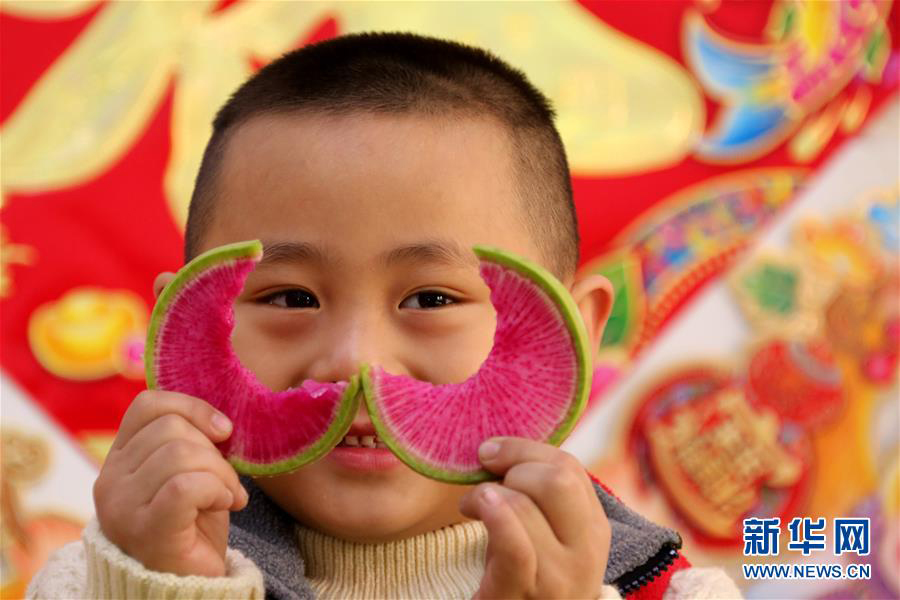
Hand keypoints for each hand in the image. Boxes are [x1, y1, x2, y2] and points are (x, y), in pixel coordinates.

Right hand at [93, 390, 247, 576]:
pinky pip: (186, 485)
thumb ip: (191, 441)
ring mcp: (121, 506)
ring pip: (181, 453)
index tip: (223, 431)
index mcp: (119, 459)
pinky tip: (225, 505)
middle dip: (214, 450)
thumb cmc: (193, 526)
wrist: (189, 585)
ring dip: (221, 473)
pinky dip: (216, 489)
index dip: (192, 408)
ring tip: (227, 497)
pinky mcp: (145, 530)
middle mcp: (110, 480)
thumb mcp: (190, 471)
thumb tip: (219, 420)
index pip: (148, 405)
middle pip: (171, 428)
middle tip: (227, 482)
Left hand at [459, 438, 609, 598]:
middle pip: (557, 479)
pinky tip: (473, 509)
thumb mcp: (545, 531)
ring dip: (486, 495)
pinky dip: (492, 517)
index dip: (524, 450)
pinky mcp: (525, 594)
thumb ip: (539, 492)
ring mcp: (559, 578)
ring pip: (524, 505)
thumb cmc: (523, 573)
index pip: (568, 467)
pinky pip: (514, 546)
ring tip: (471, 507)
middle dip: (513, 467)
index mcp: (593, 528)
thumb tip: (497, 445)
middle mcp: (586, 552)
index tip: (492, 454)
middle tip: (486, 482)